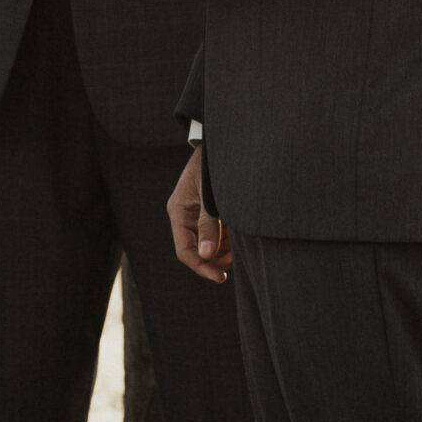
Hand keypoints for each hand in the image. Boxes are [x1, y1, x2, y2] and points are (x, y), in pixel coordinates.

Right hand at [168, 146, 230, 283]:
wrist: (223, 144)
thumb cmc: (212, 166)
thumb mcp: (209, 195)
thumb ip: (208, 224)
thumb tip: (206, 255)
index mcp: (179, 212)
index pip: (185, 251)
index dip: (201, 267)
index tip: (220, 277)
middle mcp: (186, 217)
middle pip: (198, 251)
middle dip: (216, 260)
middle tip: (237, 262)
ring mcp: (199, 216)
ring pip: (210, 246)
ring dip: (225, 251)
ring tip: (242, 248)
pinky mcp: (213, 214)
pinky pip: (220, 236)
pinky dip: (230, 240)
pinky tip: (242, 237)